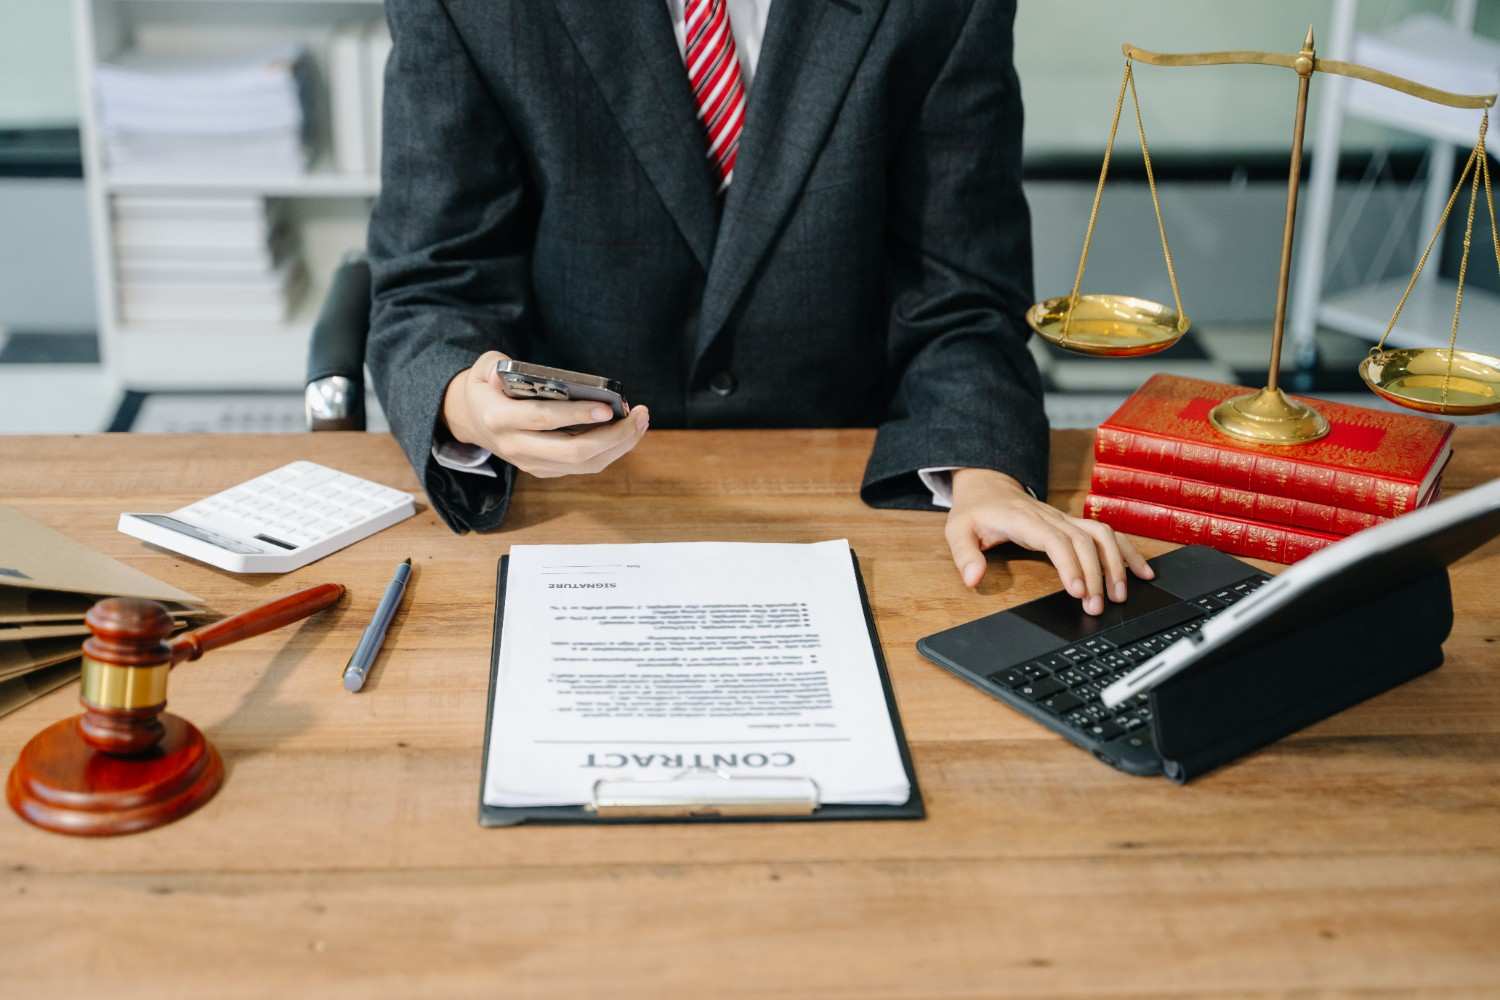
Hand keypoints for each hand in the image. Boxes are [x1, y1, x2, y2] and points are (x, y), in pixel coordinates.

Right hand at [440, 351, 648, 478]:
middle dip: (612, 436)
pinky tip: (627, 431)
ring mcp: (531, 463)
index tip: (607, 407)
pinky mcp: (545, 470)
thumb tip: (525, 375)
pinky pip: (584, 466)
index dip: (577, 415)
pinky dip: (611, 451)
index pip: (543, 419)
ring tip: (641, 421)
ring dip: (619, 445)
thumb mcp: (483, 368)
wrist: (473, 420)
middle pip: (572, 451)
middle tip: (638, 414)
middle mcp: (516, 447)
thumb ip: (497, 365)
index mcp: (499, 418)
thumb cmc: (487, 388)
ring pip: (584, 464)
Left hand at [944, 468, 1153, 615]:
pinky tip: (1142, 572)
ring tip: (1122, 594)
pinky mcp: (1075, 524)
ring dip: (1116, 564)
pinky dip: (1127, 552)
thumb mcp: (957, 530)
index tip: (1078, 591)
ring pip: (1102, 534)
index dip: (1070, 564)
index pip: (1055, 540)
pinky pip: (1108, 534)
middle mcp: (1051, 517)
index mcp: (1025, 519)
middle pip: (1084, 541)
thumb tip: (972, 578)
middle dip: (1096, 574)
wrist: (988, 486)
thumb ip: (964, 554)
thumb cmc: (975, 511)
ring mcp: (1066, 519)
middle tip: (1097, 607)